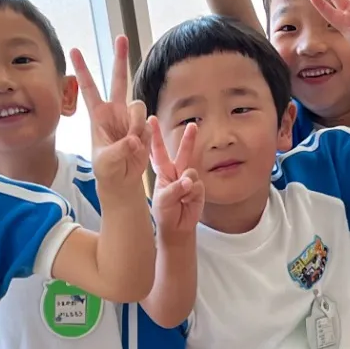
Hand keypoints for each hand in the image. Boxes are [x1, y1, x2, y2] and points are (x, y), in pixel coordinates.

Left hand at [75, 40, 148, 184]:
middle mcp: (115, 111)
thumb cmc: (107, 170)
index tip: (74, 50)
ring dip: (136, 124)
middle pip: (119, 79)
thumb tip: (134, 139)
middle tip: (121, 38)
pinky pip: (148, 124)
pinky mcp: (144, 127)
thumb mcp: (106, 162)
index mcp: (98, 115)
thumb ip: (120, 149)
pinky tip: (139, 148)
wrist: (122, 181)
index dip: (83, 69)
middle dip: (120, 58)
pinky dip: (145, 136)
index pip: (89, 88)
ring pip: (138, 106)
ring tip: (131, 144)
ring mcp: (130, 118)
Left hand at [149, 117, 205, 237]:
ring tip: (181, 197)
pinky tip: (187, 202)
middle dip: (188, 139)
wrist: (177, 228)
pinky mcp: (198, 189)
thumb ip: (174, 189)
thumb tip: (189, 181)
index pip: (158, 151)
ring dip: (186, 183)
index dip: (155, 136)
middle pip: (183, 152)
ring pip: (191, 171)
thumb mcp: (162, 200)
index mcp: (163, 171)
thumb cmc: (164, 212)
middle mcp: (177, 172)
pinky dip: (192, 195)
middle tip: (193, 125)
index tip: (151, 120)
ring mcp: (189, 180)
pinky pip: (197, 186)